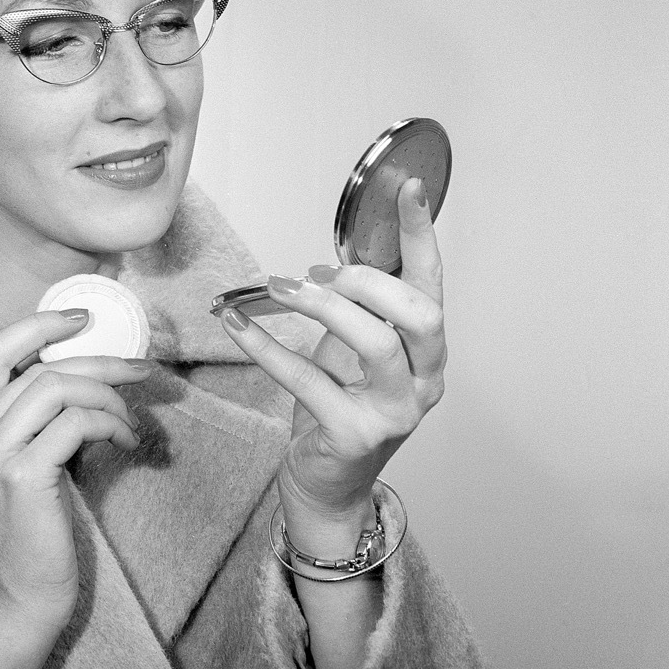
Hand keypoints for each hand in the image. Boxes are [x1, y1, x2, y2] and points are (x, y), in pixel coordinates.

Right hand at [0, 310, 149, 668]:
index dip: (37, 325)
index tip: (81, 317)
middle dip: (99, 363)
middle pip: (39, 370)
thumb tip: (85, 377)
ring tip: (130, 423)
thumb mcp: (15, 467)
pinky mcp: (21, 476)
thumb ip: (30, 422)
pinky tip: (125, 443)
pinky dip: (110, 424)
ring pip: (58, 388)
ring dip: (108, 398)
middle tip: (139, 367)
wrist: (15, 603)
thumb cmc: (25, 536)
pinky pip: (76, 423)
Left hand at [220, 177, 445, 536]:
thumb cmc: (341, 403)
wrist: (329, 482)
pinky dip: (265, 346)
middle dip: (367, 280)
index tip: (409, 186)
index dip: (422, 232)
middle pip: (418, 313)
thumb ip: (358, 306)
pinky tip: (236, 322)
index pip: (432, 281)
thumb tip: (334, 255)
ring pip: (374, 343)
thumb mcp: (354, 348)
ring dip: (322, 306)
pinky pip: (307, 380)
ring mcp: (395, 411)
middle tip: (319, 273)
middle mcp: (424, 379)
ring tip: (279, 288)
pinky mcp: (354, 434)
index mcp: (426, 348)